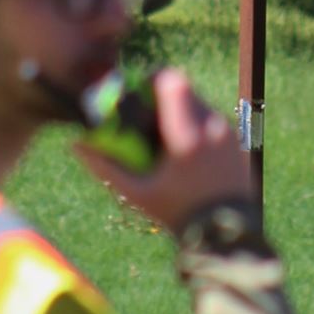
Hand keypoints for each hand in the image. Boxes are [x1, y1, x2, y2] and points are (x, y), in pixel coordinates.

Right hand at [74, 66, 251, 232]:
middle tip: (148, 116)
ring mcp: (229, 131)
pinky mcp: (237, 138)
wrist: (228, 235)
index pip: (172, 80)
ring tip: (167, 136)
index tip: (140, 90)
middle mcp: (212, 127)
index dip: (153, 77)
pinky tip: (187, 149)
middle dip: (164, 96)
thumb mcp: (136, 192)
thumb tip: (76, 143)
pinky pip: (213, 117)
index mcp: (187, 137)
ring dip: (181, 108)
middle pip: (185, 87)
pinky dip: (198, 123)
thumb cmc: (176, 213)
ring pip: (200, 100)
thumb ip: (106, 166)